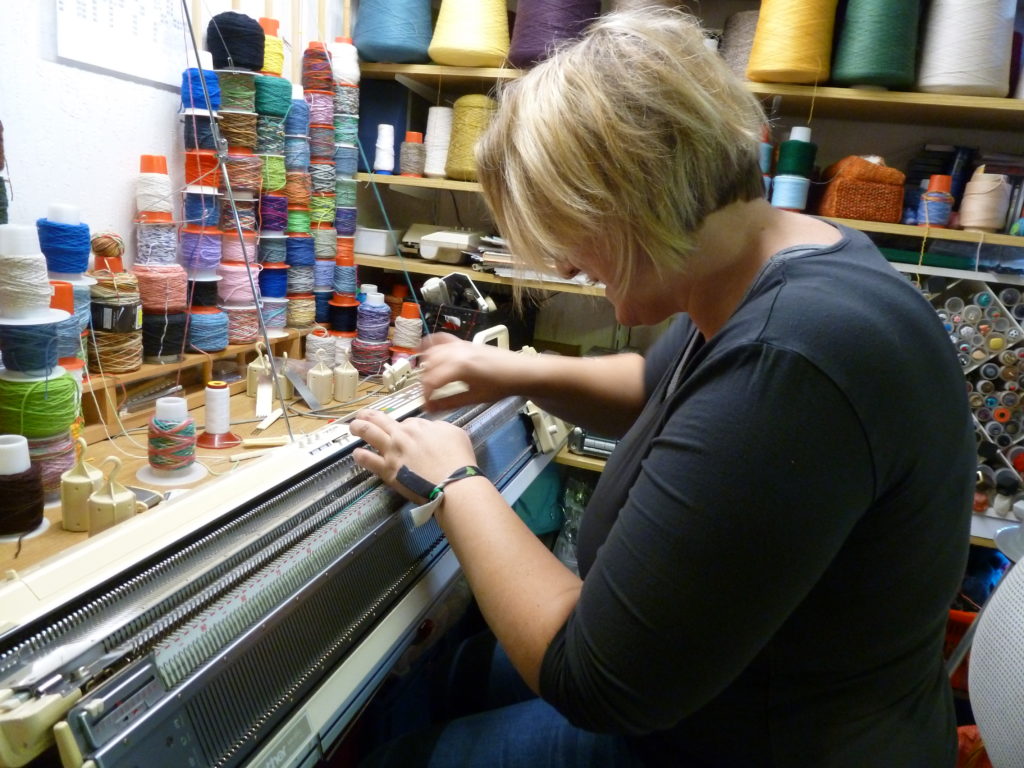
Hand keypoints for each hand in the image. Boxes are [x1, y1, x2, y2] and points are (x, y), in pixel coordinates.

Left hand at [349, 409, 477, 501]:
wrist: (453, 483)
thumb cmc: (459, 460)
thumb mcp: (456, 433)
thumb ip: (441, 428)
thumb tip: (433, 428)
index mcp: (419, 426)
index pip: (406, 421)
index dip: (403, 426)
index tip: (402, 430)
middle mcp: (402, 435)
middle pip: (381, 420)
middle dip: (370, 416)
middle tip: (363, 415)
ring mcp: (392, 452)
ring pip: (370, 434)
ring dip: (359, 428)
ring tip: (353, 426)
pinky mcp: (387, 471)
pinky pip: (369, 461)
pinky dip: (360, 456)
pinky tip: (356, 454)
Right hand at [417, 333, 523, 410]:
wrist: (519, 371)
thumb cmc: (500, 386)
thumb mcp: (474, 398)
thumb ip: (449, 402)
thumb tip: (430, 409)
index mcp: (459, 367)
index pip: (431, 381)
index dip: (425, 396)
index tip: (426, 406)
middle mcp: (455, 352)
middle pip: (429, 366)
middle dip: (425, 383)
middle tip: (429, 397)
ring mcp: (459, 344)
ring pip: (432, 352)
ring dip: (426, 366)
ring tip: (429, 381)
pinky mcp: (463, 342)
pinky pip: (441, 339)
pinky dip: (430, 344)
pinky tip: (425, 351)